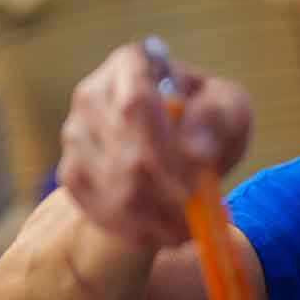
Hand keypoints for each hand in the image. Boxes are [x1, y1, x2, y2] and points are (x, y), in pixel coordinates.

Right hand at [57, 40, 251, 248]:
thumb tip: (196, 152)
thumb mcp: (227, 108)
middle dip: (174, 193)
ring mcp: (75, 136)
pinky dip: (141, 231)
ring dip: (163, 218)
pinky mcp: (71, 174)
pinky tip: (168, 233)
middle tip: (210, 213)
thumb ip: (216, 119)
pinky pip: (102, 212)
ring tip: (195, 226)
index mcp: (131, 65)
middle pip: (129, 155)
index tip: (200, 175)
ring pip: (117, 190)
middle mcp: (92, 95)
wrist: (178, 151)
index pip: (137, 103)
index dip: (167, 145)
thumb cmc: (207, 120)